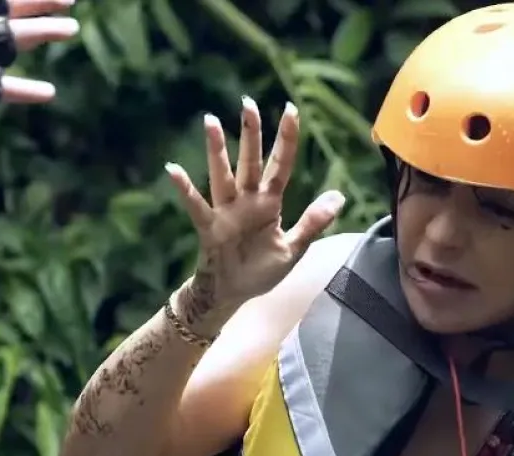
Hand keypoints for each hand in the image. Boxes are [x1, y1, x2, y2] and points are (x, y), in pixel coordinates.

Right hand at [165, 97, 345, 316]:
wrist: (234, 294)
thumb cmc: (262, 270)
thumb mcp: (294, 248)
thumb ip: (313, 222)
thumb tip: (340, 196)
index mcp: (269, 203)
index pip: (280, 165)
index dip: (286, 138)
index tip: (290, 109)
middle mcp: (247, 200)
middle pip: (249, 160)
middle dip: (250, 132)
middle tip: (248, 103)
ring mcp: (227, 212)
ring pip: (222, 175)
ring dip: (216, 150)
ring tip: (211, 121)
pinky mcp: (210, 228)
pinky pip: (196, 206)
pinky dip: (185, 189)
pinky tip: (173, 170)